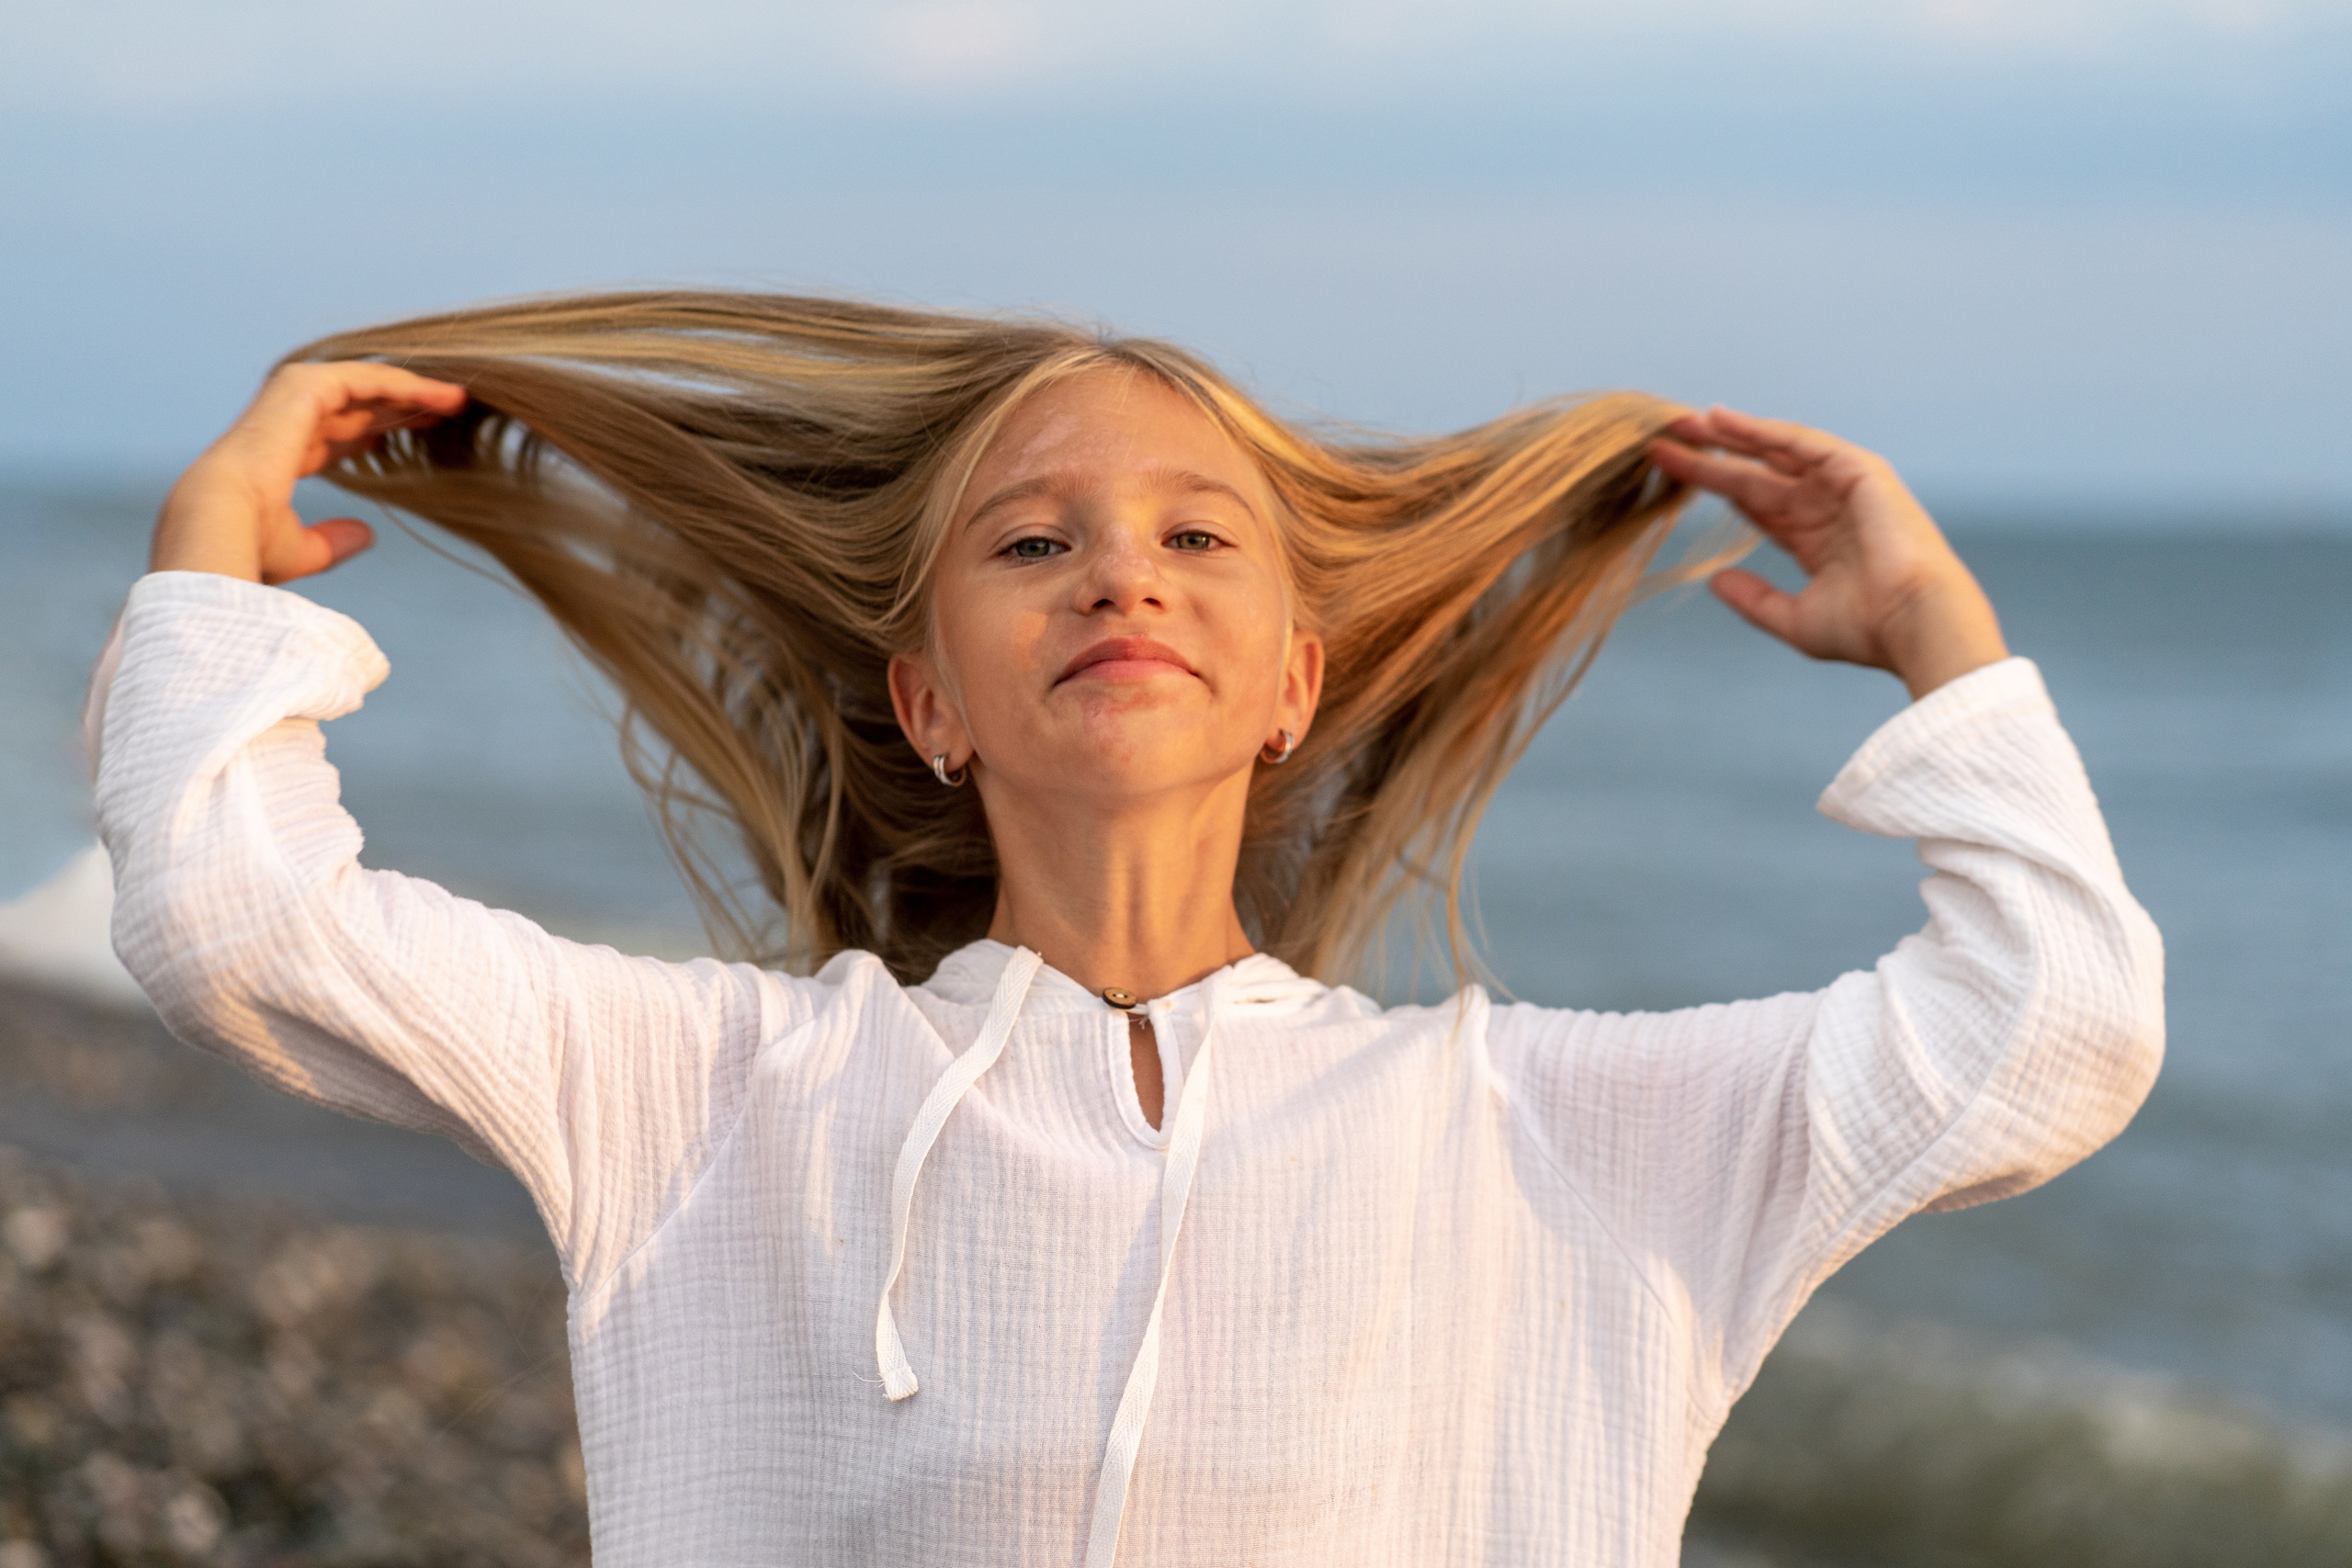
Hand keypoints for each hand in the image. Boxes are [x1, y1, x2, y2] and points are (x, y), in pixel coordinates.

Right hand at [150, 362, 468, 584]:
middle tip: (449, 412)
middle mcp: (281, 424)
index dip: (379, 434)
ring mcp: (288, 400)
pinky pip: (365, 378)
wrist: (220, 525)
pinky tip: (440, 395)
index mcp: (276, 459)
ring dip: (410, 390)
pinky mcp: (303, 387)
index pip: (335, 436)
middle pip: (355, 406)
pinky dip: (403, 383)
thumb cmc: (247, 547)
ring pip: (363, 385)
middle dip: (402, 407)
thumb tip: (365, 535)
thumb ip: (331, 542)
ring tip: (457, 398)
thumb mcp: (300, 551)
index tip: (421, 439)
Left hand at [1649, 406, 2007, 700]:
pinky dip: (1760, 430)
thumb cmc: (1867, 629)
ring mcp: (1843, 485)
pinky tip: (1721, 419)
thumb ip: (1754, 600)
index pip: (1754, 504)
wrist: (1915, 623)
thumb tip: (1714, 580)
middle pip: (1755, 473)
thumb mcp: (1795, 619)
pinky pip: (1798, 442)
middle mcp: (1827, 507)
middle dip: (1711, 456)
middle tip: (1665, 437)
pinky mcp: (1857, 469)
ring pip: (1774, 451)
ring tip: (1682, 422)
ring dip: (1729, 435)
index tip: (1669, 474)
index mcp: (1815, 540)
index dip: (1714, 486)